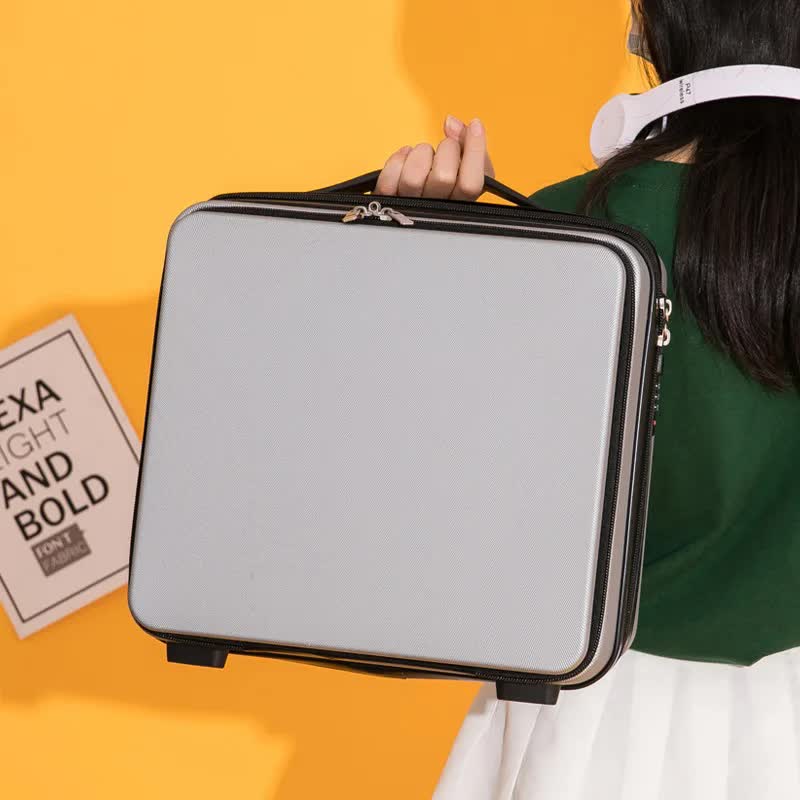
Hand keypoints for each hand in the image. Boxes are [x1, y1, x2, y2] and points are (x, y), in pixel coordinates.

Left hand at [375, 115, 493, 199]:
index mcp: (463, 203)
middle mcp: (437, 210)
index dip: (475, 151)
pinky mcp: (389, 202)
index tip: (475, 126)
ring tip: (423, 157)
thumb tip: (450, 123)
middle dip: (446, 149)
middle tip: (444, 149)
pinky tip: (405, 161)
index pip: (472, 184)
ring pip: (412, 179)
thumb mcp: (465, 165)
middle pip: (443, 177)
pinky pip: (388, 180)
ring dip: (419, 155)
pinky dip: (396, 161)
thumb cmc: (442, 183)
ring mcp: (411, 208)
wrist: (411, 204)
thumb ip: (466, 142)